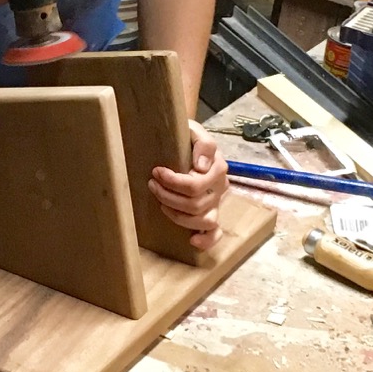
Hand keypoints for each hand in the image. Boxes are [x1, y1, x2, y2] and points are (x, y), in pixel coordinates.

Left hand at [149, 122, 227, 249]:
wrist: (184, 139)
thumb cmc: (185, 136)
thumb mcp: (194, 130)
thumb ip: (203, 144)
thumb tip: (202, 166)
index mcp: (218, 168)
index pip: (195, 185)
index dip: (172, 182)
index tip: (155, 172)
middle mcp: (220, 188)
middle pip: (195, 204)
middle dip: (168, 196)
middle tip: (152, 184)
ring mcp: (216, 203)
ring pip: (203, 220)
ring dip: (178, 215)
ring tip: (160, 203)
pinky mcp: (211, 213)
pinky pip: (216, 233)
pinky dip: (207, 240)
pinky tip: (192, 240)